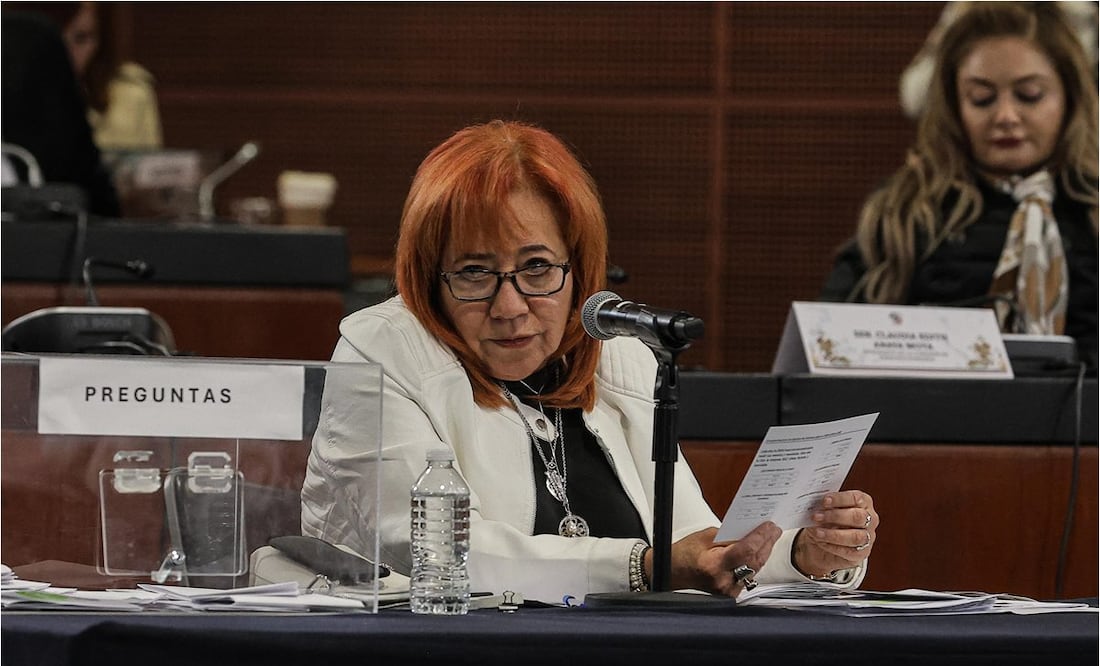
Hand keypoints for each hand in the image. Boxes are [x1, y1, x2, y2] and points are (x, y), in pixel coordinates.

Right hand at [647, 523, 781, 596]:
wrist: (672, 573)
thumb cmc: (684, 555)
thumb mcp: (704, 537)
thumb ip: (728, 536)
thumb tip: (749, 532)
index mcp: (713, 565)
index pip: (746, 550)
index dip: (760, 537)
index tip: (769, 526)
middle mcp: (723, 581)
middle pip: (754, 561)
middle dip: (766, 543)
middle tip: (774, 529)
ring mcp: (728, 591)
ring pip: (755, 570)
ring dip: (763, 553)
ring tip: (770, 538)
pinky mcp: (731, 594)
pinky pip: (749, 576)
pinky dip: (755, 562)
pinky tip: (759, 552)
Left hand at [792, 490, 877, 577]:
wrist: (822, 546)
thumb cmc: (825, 522)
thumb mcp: (823, 511)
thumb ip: (822, 507)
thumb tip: (814, 506)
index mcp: (863, 502)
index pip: (856, 498)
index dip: (840, 499)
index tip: (824, 500)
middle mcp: (870, 519)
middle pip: (858, 517)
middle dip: (835, 516)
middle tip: (816, 516)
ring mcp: (868, 537)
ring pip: (855, 536)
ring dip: (833, 534)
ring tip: (816, 532)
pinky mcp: (862, 553)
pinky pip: (849, 551)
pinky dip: (832, 547)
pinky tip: (821, 542)